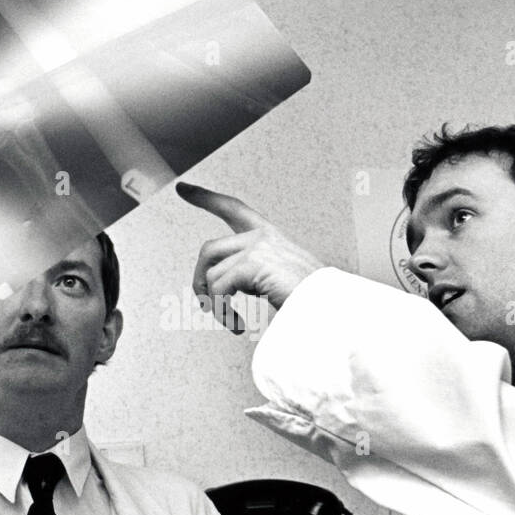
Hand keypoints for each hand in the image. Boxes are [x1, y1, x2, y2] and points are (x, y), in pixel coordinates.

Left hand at [178, 182, 323, 313]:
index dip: (206, 198)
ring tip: (231, 322)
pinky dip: (222, 312)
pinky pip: (218, 289)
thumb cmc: (311, 301)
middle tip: (206, 306)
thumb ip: (254, 275)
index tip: (184, 188)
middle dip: (199, 279)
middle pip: (209, 249)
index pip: (233, 209)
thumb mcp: (280, 279)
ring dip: (216, 305)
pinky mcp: (252, 264)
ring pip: (212, 274)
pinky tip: (237, 325)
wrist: (331, 308)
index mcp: (270, 236)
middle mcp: (262, 237)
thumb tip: (221, 288)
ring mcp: (257, 247)